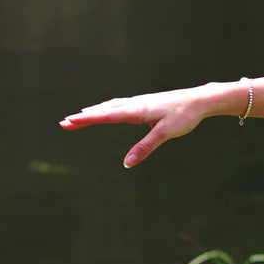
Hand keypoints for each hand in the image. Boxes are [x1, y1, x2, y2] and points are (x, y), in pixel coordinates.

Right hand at [59, 84, 217, 167]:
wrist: (199, 99)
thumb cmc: (184, 116)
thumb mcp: (165, 134)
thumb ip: (145, 148)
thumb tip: (126, 164)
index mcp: (136, 111)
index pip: (105, 116)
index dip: (86, 120)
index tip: (68, 122)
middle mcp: (135, 104)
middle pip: (104, 110)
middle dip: (84, 117)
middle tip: (63, 122)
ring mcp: (140, 102)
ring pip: (112, 106)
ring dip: (95, 111)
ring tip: (79, 116)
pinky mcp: (146, 103)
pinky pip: (121, 105)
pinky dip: (108, 107)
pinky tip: (108, 109)